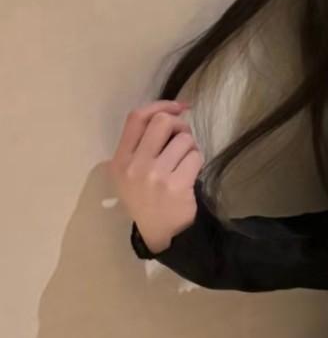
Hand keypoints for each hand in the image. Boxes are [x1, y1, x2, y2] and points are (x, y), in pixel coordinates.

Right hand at [110, 99, 203, 252]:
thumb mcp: (130, 172)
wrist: (161, 232)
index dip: (161, 105)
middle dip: (179, 125)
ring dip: (190, 147)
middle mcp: (134, 166)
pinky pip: (195, 157)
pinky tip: (190, 174)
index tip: (178, 107)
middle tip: (183, 139)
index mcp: (120, 160)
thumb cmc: (147, 197)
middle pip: (162, 121)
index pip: (137, 118)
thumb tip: (173, 111)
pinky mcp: (176, 185)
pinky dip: (197, 161)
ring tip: (185, 163)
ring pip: (184, 140)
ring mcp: (154, 176)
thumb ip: (143, 143)